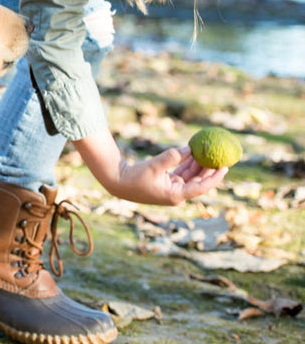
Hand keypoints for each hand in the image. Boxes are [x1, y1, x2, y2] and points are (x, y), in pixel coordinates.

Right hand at [72, 129, 228, 206]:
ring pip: (191, 176)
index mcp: (176, 195)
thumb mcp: (154, 165)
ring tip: (207, 151)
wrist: (117, 182)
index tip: (225, 167)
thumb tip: (190, 149)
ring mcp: (172, 189)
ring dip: (198, 164)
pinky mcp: (166, 183)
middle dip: (209, 168)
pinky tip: (193, 153)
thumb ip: (172, 157)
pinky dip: (188, 164)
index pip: (202, 186)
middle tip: (219, 155)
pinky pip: (182, 173)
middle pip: (199, 180)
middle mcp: (176, 193)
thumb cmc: (134, 177)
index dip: (215, 177)